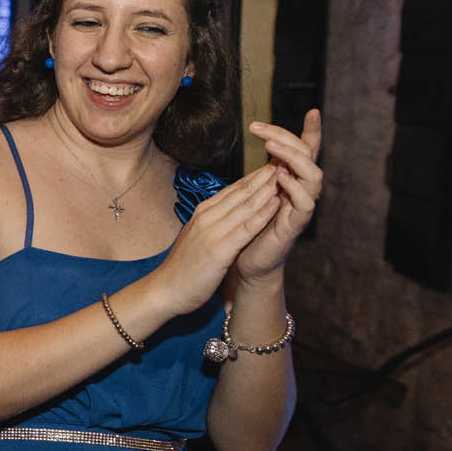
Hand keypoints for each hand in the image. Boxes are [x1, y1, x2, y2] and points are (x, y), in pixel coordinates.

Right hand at [147, 164, 282, 314]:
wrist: (164, 290)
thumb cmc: (182, 268)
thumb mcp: (196, 238)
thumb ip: (212, 224)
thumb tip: (227, 214)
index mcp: (202, 213)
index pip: (233, 189)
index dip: (255, 177)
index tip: (273, 166)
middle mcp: (207, 217)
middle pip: (241, 192)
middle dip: (265, 176)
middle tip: (286, 160)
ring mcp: (213, 232)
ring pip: (246, 205)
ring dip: (268, 189)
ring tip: (287, 174)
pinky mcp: (219, 250)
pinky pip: (246, 228)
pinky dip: (263, 214)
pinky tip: (276, 203)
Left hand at [235, 108, 323, 283]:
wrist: (245, 262)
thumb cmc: (249, 227)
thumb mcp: (255, 194)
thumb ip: (263, 173)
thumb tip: (267, 146)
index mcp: (291, 180)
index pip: (306, 151)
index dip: (312, 132)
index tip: (313, 111)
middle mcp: (302, 190)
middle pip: (309, 156)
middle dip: (289, 139)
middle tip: (262, 130)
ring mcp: (301, 207)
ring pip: (313, 176)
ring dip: (294, 159)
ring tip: (272, 149)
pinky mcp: (295, 225)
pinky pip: (305, 203)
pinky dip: (295, 188)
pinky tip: (281, 178)